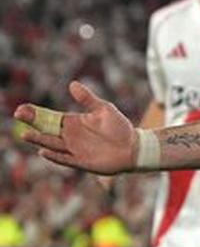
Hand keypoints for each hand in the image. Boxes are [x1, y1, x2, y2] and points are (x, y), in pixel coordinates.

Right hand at [13, 81, 136, 174]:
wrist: (134, 147)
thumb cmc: (120, 127)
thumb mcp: (103, 109)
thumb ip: (87, 98)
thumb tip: (72, 84)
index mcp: (73, 122)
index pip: (49, 117)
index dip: (35, 113)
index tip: (22, 108)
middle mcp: (70, 136)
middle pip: (46, 130)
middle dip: (32, 123)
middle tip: (19, 116)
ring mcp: (75, 150)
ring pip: (52, 144)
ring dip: (39, 139)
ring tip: (25, 134)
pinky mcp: (82, 162)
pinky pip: (64, 159)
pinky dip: (54, 156)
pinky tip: (43, 151)